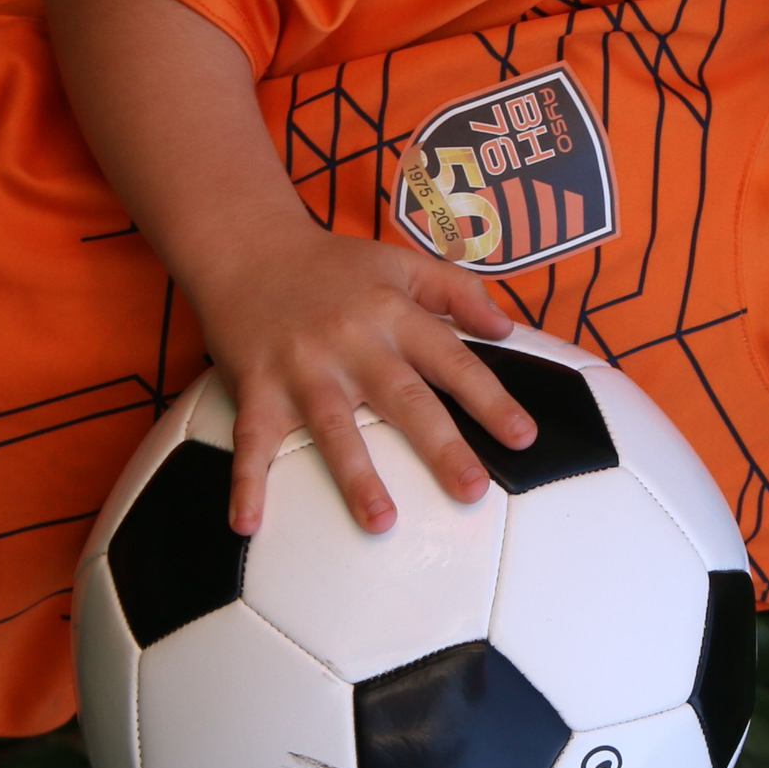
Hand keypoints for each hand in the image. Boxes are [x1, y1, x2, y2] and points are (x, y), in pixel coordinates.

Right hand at [190, 225, 537, 533]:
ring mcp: (301, 368)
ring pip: (333, 427)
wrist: (247, 245)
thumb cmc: (332, 264)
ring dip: (356, 476)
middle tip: (471, 489)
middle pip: (402, 399)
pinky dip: (245, 482)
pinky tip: (248, 522)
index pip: (452, 360)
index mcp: (393, 314)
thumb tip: (506, 328)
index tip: (523, 438)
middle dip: (439, 446)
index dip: (490, 399)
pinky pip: (251, 441)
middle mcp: (352, 343)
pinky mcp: (256, 388)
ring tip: (381, 522)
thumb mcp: (400, 263)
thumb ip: (457, 291)